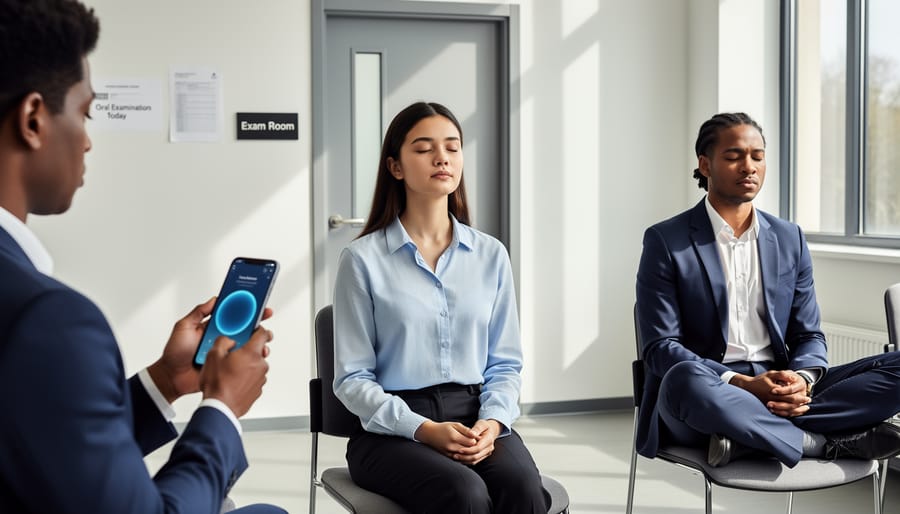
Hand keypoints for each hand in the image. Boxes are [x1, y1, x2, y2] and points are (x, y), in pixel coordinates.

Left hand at [147, 298, 272, 403]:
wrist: (172, 377)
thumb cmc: (175, 353)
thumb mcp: (183, 327)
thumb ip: (198, 312)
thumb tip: (214, 299)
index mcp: (213, 327)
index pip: (231, 314)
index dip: (243, 308)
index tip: (255, 302)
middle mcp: (221, 338)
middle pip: (243, 327)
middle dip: (257, 321)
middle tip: (265, 316)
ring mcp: (226, 352)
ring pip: (247, 343)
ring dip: (257, 339)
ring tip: (263, 337)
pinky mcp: (227, 365)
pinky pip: (243, 359)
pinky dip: (252, 356)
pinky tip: (257, 353)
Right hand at [199, 325, 272, 417]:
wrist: (220, 408)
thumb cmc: (217, 384)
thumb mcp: (213, 355)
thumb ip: (223, 341)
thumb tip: (228, 339)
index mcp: (251, 353)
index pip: (263, 334)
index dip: (259, 329)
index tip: (255, 329)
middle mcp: (260, 365)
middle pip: (258, 351)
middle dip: (247, 351)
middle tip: (234, 355)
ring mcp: (260, 379)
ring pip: (256, 365)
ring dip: (246, 365)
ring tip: (230, 371)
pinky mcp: (258, 390)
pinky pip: (254, 378)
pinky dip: (246, 378)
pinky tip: (233, 381)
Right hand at [414, 421, 478, 457]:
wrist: (429, 434)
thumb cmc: (443, 428)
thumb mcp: (455, 425)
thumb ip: (466, 430)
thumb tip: (476, 436)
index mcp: (454, 437)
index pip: (471, 442)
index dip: (477, 441)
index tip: (480, 437)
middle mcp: (451, 446)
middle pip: (469, 450)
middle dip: (475, 448)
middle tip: (480, 444)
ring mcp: (449, 453)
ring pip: (465, 457)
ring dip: (471, 453)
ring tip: (475, 448)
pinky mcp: (448, 457)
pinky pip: (460, 460)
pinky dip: (466, 457)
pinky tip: (469, 453)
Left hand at [453, 419, 500, 464]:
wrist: (490, 431)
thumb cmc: (484, 426)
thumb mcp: (481, 424)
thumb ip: (477, 429)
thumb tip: (472, 434)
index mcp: (489, 440)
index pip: (478, 448)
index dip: (468, 450)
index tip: (459, 449)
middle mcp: (489, 448)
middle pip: (476, 456)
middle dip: (465, 457)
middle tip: (455, 455)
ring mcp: (486, 453)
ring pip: (475, 460)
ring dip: (464, 460)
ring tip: (455, 457)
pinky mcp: (483, 456)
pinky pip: (474, 461)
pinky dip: (466, 461)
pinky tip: (459, 458)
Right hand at [730, 370, 809, 417]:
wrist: (747, 387)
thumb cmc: (760, 379)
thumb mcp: (770, 374)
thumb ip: (782, 375)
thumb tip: (793, 378)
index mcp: (773, 390)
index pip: (790, 396)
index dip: (800, 397)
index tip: (808, 397)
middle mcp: (772, 399)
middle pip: (789, 404)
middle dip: (801, 404)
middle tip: (808, 401)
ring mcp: (770, 405)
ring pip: (786, 411)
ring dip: (797, 410)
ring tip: (805, 408)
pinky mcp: (769, 409)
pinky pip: (781, 414)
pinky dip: (790, 414)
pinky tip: (796, 412)